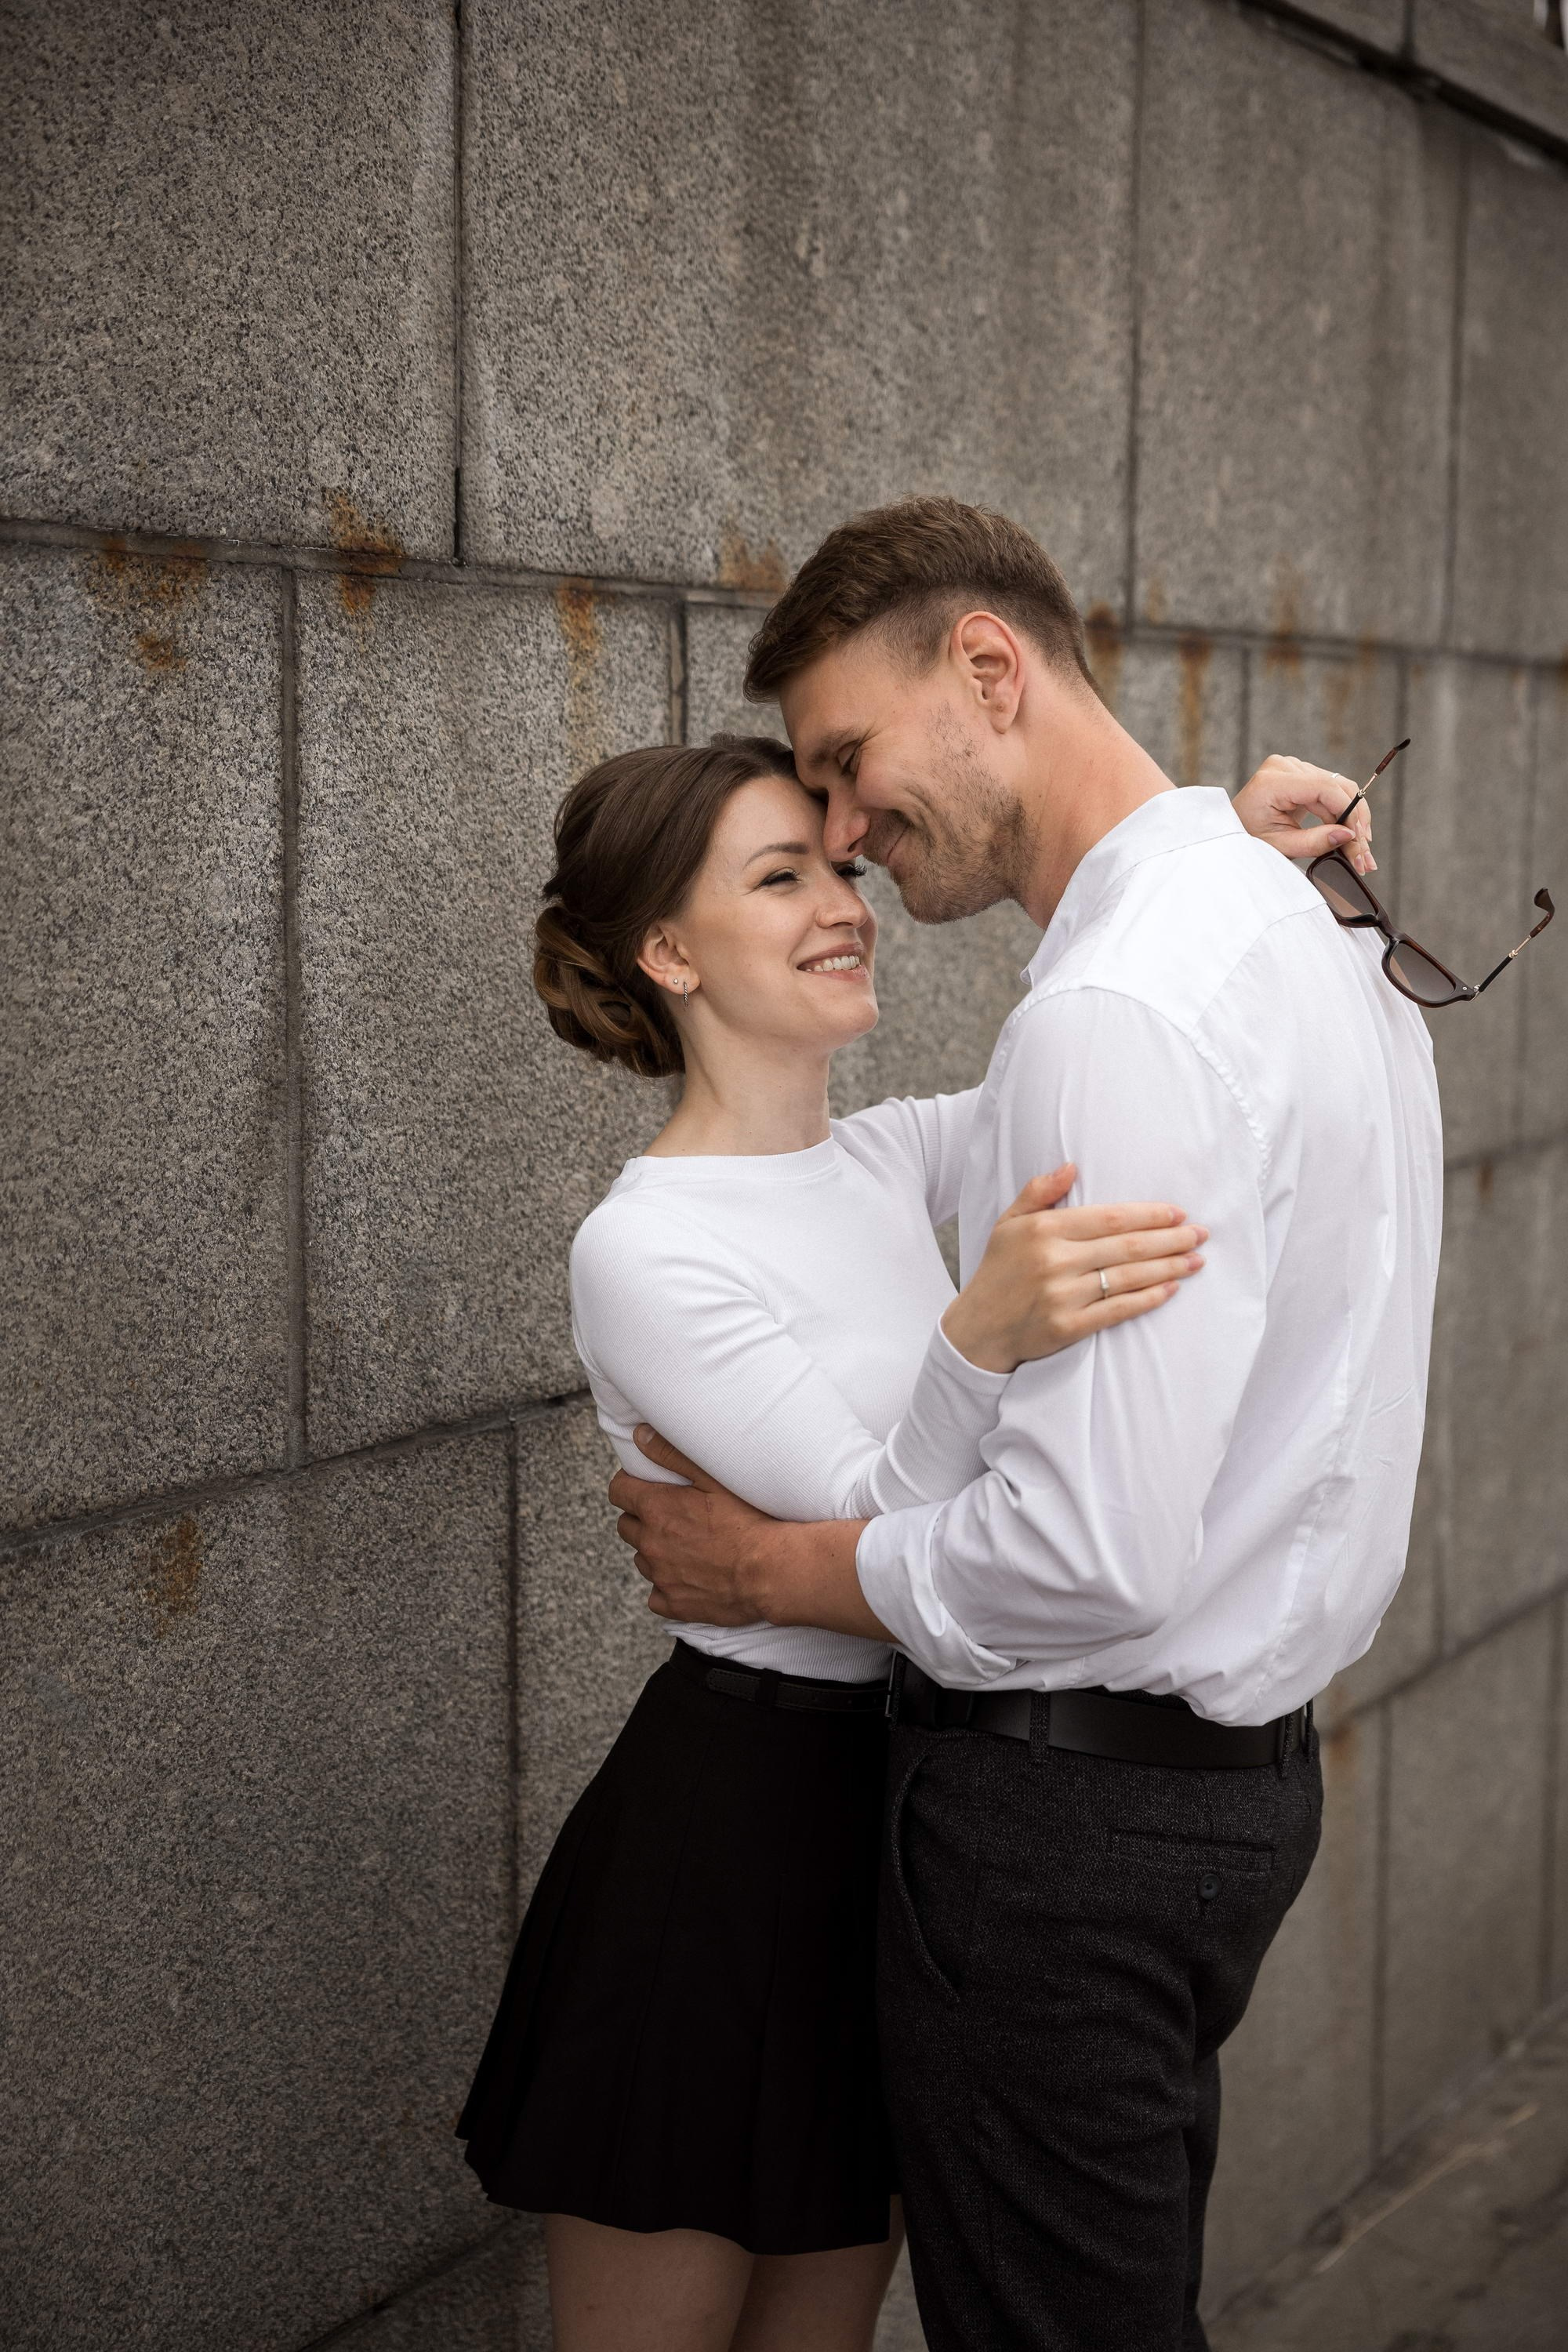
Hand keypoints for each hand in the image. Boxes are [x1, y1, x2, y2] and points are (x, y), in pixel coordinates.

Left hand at [609, 1434, 774, 1623]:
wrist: (772, 1571)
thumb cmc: (749, 1521)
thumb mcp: (713, 1477)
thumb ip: (672, 1454)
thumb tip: (640, 1436)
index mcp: (656, 1509)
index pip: (618, 1491)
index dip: (629, 1485)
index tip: (644, 1485)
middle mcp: (651, 1544)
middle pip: (626, 1526)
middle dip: (642, 1518)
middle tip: (672, 1515)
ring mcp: (661, 1576)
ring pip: (642, 1559)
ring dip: (656, 1551)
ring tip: (687, 1545)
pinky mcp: (674, 1603)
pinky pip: (656, 1594)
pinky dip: (667, 1585)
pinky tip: (690, 1576)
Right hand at [939, 1165, 1206, 1373]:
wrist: (976, 1330)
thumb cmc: (997, 1272)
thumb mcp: (1008, 1224)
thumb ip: (1038, 1192)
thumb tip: (1071, 1167)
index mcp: (1044, 1230)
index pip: (1109, 1218)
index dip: (1149, 1215)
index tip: (1178, 1213)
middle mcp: (1055, 1260)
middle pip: (1127, 1246)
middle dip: (1170, 1239)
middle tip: (1200, 1234)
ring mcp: (1062, 1295)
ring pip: (1128, 1277)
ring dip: (1168, 1268)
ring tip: (1195, 1261)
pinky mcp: (1067, 1327)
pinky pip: (1117, 1310)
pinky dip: (1147, 1299)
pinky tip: (1170, 1290)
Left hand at [1234, 754, 1376, 875]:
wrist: (1232, 829)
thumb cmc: (1247, 838)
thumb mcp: (1279, 846)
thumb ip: (1314, 842)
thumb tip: (1348, 835)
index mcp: (1271, 782)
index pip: (1323, 788)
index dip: (1347, 812)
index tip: (1358, 838)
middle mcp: (1284, 767)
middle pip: (1335, 788)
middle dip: (1353, 822)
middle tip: (1363, 854)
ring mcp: (1293, 768)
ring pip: (1338, 789)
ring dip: (1352, 819)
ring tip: (1360, 850)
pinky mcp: (1301, 775)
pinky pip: (1330, 791)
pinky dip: (1341, 814)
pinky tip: (1350, 835)